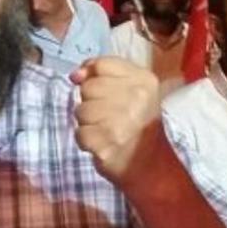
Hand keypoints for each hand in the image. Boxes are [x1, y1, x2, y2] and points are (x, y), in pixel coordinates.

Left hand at [70, 57, 160, 186]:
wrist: (151, 162)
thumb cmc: (136, 120)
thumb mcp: (129, 87)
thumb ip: (100, 72)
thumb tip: (75, 75)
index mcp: (143, 80)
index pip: (101, 65)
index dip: (94, 77)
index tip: (104, 91)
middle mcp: (136, 98)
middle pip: (88, 87)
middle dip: (91, 101)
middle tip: (109, 114)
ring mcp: (122, 123)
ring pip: (80, 110)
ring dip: (87, 122)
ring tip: (105, 129)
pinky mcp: (108, 145)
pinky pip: (80, 133)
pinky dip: (86, 139)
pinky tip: (102, 142)